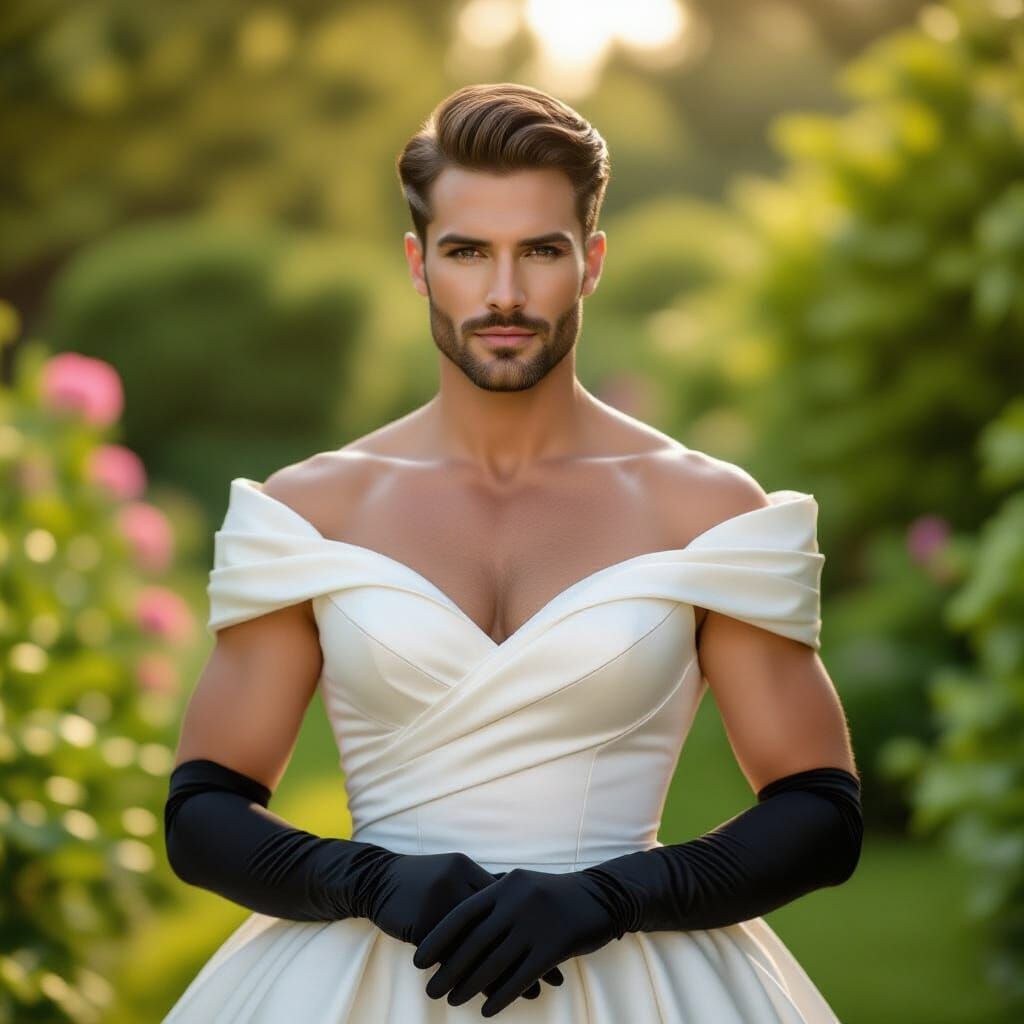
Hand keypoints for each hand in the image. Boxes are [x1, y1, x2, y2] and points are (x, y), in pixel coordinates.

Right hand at [366, 855, 562, 1002]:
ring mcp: (438, 901)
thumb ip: (477, 891)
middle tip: (555, 977)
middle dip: (530, 951)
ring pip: (481, 945)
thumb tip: (513, 909)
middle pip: (501, 924)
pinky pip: (453, 957)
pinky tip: (490, 998)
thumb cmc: (418, 882)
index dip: (533, 925)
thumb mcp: (450, 877)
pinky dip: (474, 979)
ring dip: (507, 973)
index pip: (507, 901)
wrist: (374, 880)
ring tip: (533, 995)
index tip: (559, 944)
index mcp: (467, 869)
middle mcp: (457, 881)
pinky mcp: (421, 922)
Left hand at [412, 867, 620, 1017]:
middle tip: (430, 989)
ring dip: (470, 985)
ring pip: (495, 962)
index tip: (419, 960)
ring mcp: (536, 923)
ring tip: (452, 1001)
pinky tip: (486, 1011)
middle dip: (449, 968)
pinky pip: (521, 976)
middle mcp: (517, 901)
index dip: (438, 939)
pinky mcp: (555, 945)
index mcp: (505, 885)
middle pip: (474, 942)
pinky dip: (501, 996)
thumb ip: (495, 897)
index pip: (462, 914)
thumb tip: (459, 919)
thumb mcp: (522, 885)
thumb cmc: (554, 894)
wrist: (601, 896)